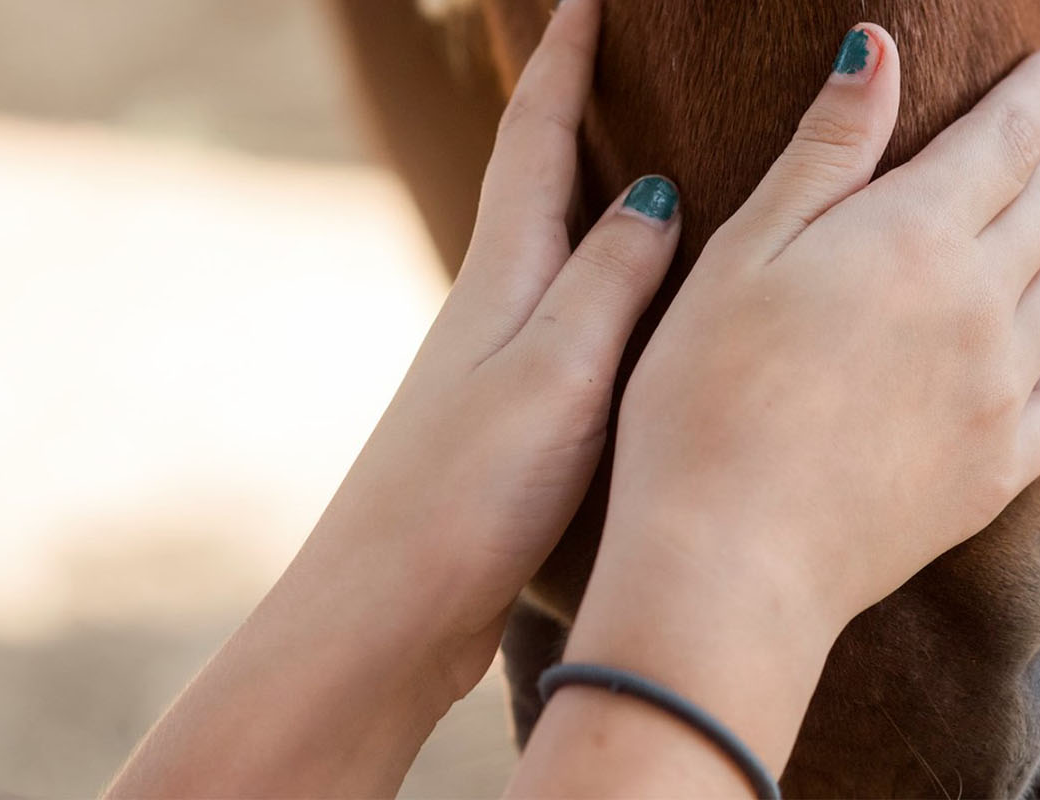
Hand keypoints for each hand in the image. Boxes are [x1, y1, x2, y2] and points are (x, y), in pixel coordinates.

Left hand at [108, 1, 675, 794]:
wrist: (386, 610)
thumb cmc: (471, 494)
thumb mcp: (558, 371)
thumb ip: (609, 280)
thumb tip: (653, 190)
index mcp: (504, 279)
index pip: (535, 139)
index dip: (562, 62)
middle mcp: (491, 308)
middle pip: (529, 181)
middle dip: (566, 110)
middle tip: (604, 56)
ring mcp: (492, 366)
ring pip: (546, 251)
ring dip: (583, 194)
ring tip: (635, 161)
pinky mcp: (504, 424)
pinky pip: (561, 318)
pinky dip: (596, 282)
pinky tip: (622, 313)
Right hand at [513, 22, 1039, 795]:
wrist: (735, 559)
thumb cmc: (706, 397)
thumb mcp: (746, 251)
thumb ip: (826, 150)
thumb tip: (879, 49)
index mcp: (917, 239)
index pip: (1004, 142)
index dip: (1037, 94)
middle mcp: (981, 308)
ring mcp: (999, 394)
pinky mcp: (996, 469)